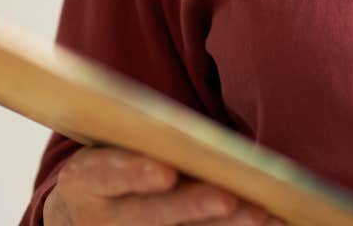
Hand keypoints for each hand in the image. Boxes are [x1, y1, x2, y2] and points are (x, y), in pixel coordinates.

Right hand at [42, 146, 285, 225]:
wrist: (87, 211)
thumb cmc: (113, 166)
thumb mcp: (108, 149)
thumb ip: (141, 141)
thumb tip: (194, 134)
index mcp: (83, 181)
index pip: (105, 174)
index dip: (134, 173)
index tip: (166, 172)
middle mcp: (101, 220)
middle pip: (149, 216)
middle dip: (191, 206)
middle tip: (228, 198)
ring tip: (263, 213)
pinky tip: (270, 222)